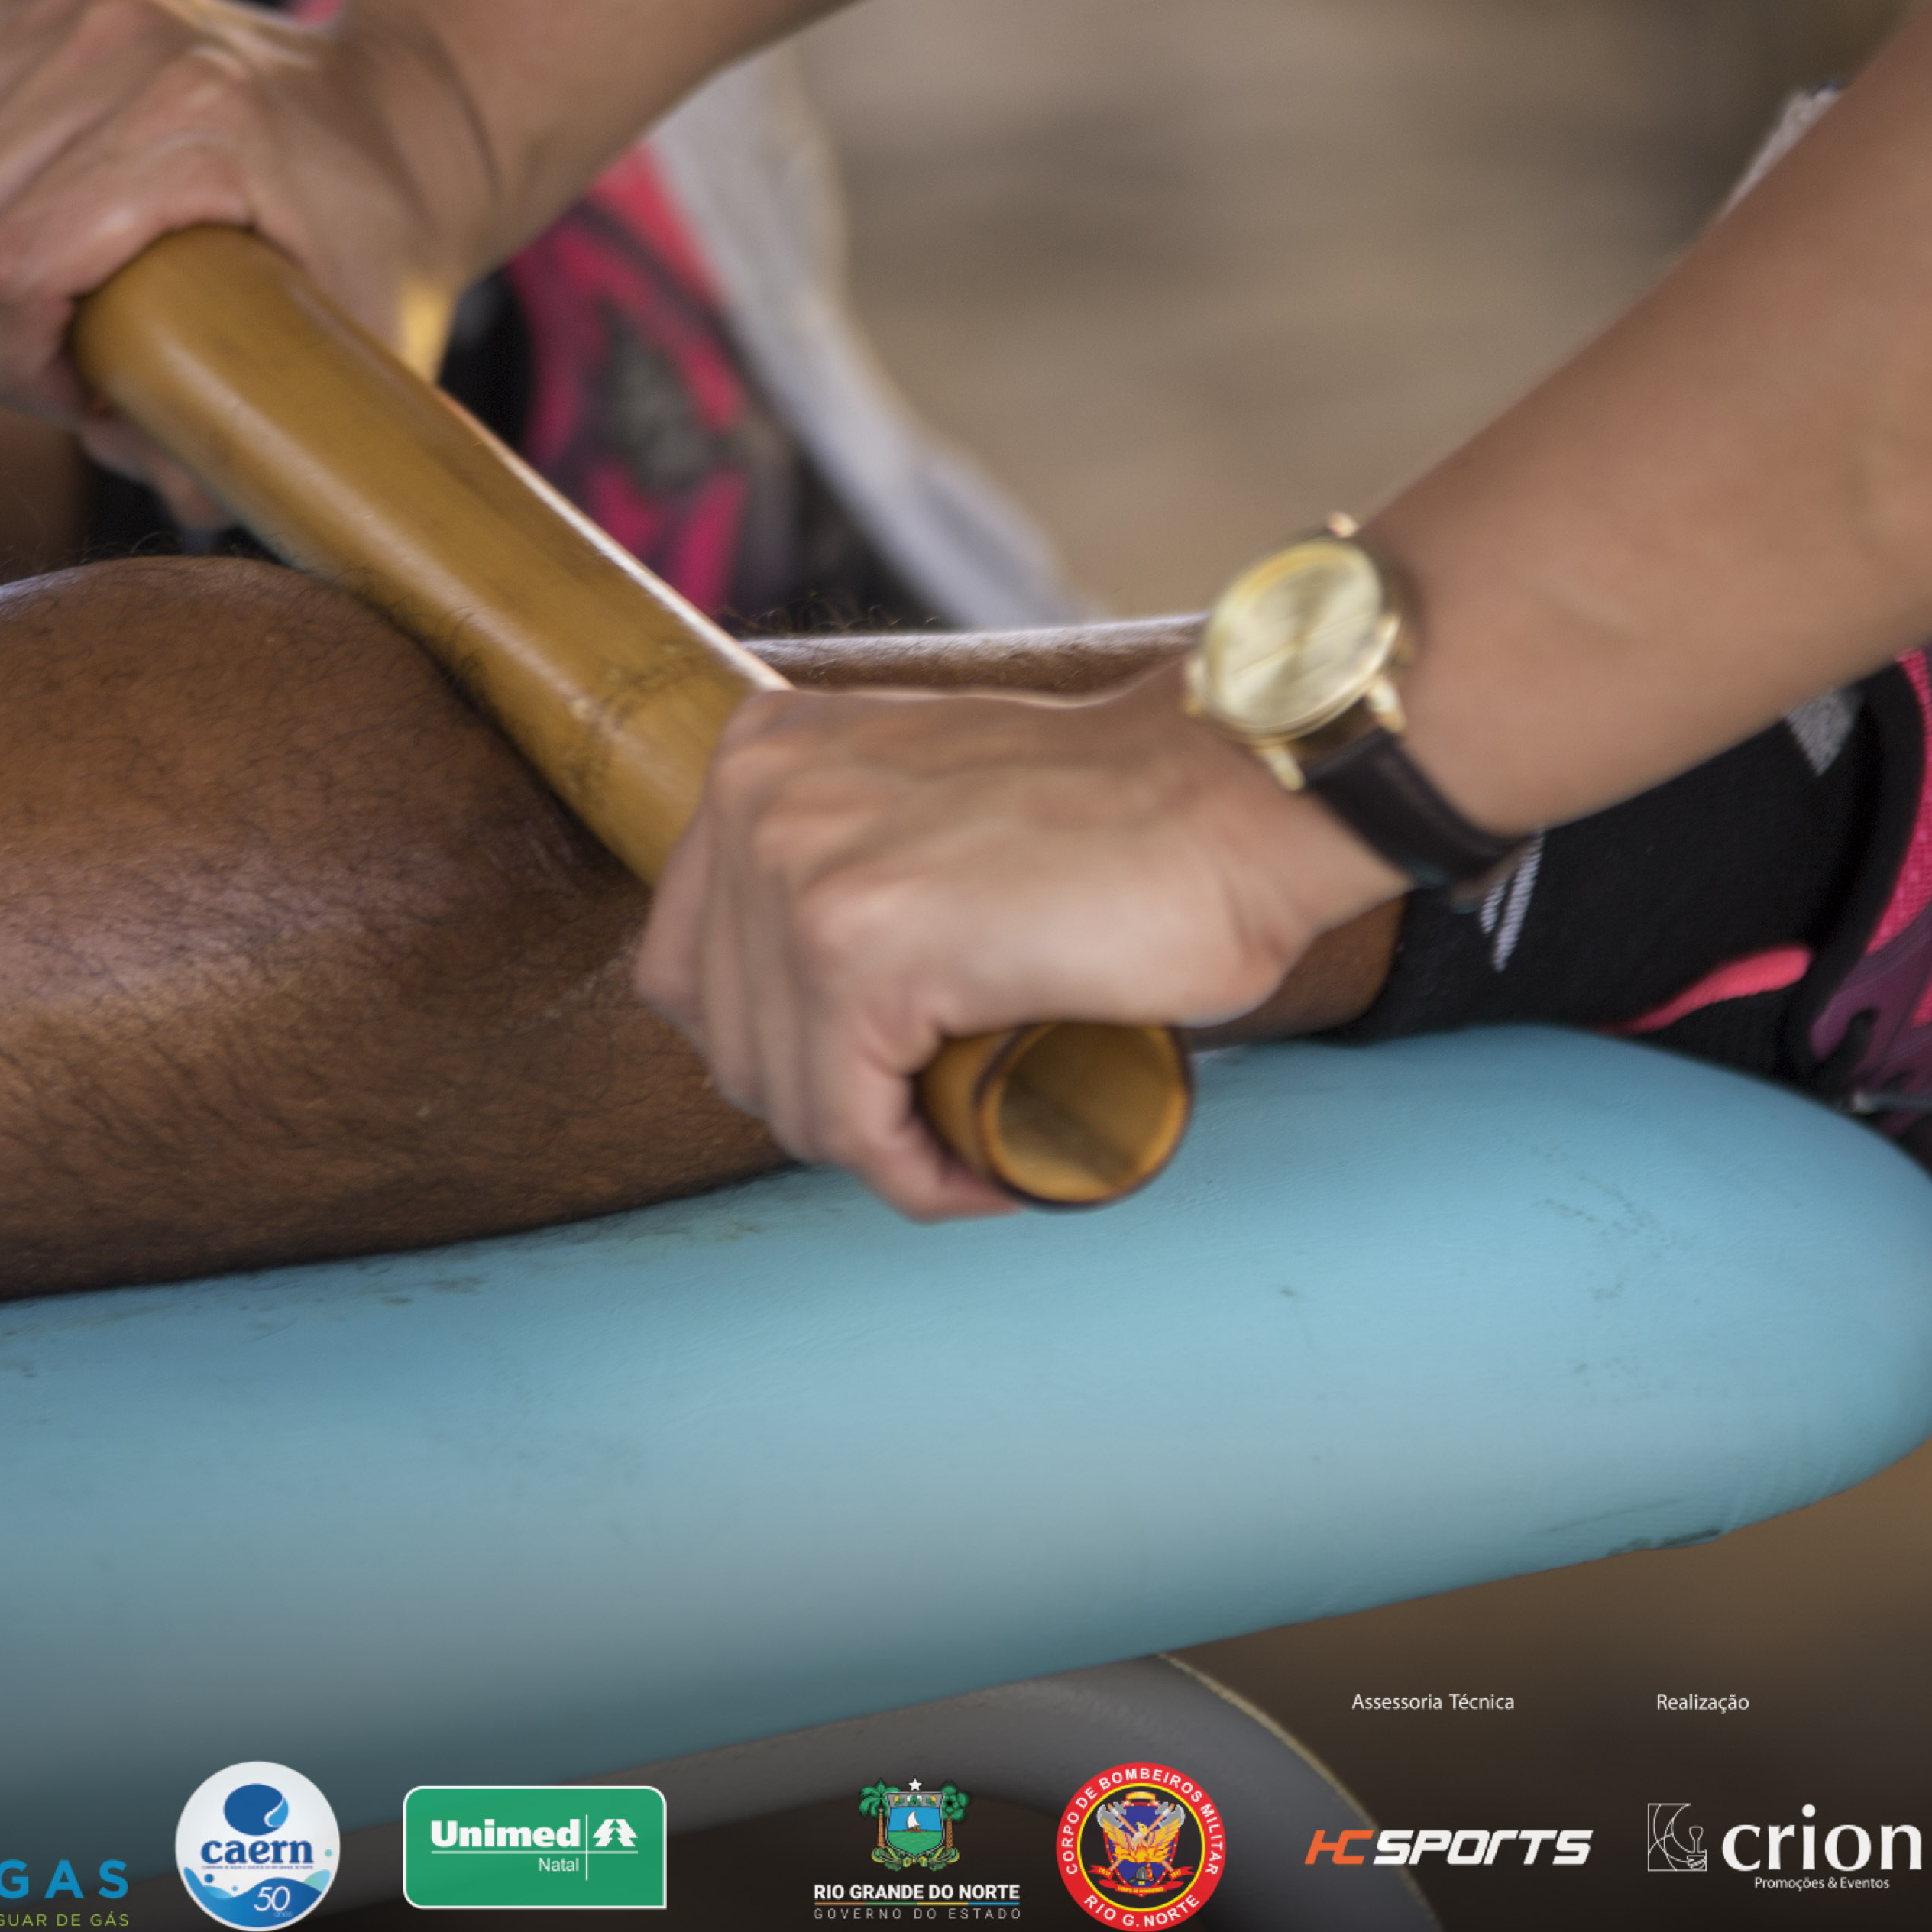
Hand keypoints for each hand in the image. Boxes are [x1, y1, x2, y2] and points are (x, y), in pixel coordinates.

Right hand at [0, 0, 507, 503]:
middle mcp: (129, 36)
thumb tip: (164, 488)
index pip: (13, 267)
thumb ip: (262, 442)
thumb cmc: (382, 243)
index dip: (9, 367)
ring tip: (1, 312)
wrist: (411, 106)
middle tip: (34, 375)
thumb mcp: (356, 356)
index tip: (70, 402)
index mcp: (201, 123)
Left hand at [637, 673, 1404, 1218]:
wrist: (1238, 803)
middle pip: (724, 1033)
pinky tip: (985, 1171)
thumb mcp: (924, 799)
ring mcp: (797, 872)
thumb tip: (803, 998)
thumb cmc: (1127, 815)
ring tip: (974, 1142)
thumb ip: (852, 846)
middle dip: (826, 1102)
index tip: (875, 1076)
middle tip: (935, 1116)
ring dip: (877, 1147)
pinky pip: (851, 1125)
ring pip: (783, 1093)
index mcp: (759, 755)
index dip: (778, 1042)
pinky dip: (918, 1176)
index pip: (693, 959)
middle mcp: (757, 798)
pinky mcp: (858, 952)